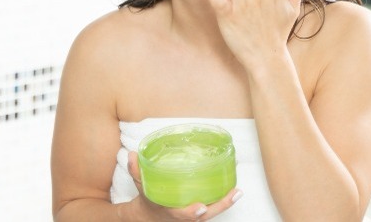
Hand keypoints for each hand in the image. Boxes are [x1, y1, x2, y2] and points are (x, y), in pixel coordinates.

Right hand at [123, 151, 241, 220]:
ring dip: (226, 203)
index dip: (191, 213)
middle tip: (234, 193)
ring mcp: (193, 216)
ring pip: (212, 212)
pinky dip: (223, 200)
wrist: (150, 215)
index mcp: (169, 211)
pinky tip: (233, 189)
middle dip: (220, 206)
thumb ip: (136, 170)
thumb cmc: (148, 198)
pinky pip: (212, 207)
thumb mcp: (139, 185)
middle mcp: (184, 216)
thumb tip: (133, 154)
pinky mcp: (199, 212)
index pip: (181, 215)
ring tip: (238, 191)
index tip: (200, 208)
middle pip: (205, 215)